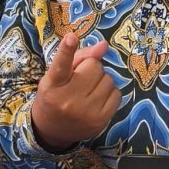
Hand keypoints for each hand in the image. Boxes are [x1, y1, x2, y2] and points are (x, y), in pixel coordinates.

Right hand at [31, 33, 120, 149]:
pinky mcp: (101, 121)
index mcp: (53, 85)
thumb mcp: (57, 75)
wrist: (51, 130)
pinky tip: (97, 98)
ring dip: (101, 80)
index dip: (67, 50)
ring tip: (88, 90)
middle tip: (80, 79)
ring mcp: (86, 113)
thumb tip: (104, 46)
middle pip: (95, 66)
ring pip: (108, 79)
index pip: (61, 64)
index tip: (71, 38)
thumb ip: (80, 56)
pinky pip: (117, 94)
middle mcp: (68, 100)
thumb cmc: (56, 94)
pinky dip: (109, 92)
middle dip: (91, 68)